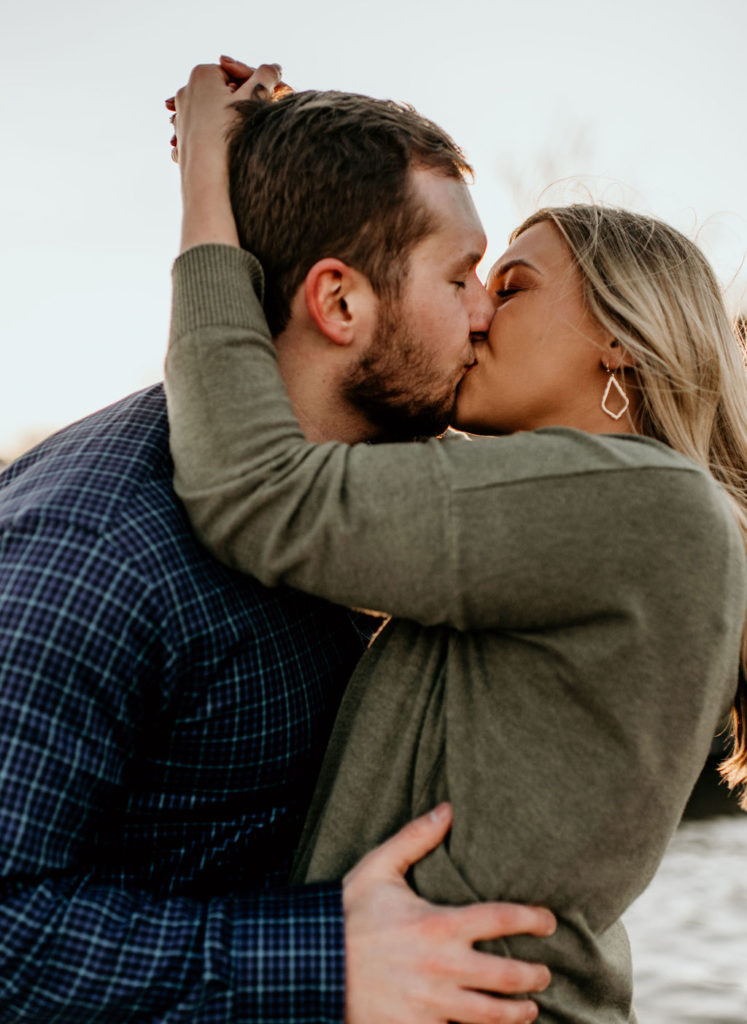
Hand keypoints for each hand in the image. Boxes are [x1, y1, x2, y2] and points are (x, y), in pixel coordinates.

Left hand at [168, 61, 283, 168]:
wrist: (208, 177)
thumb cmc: (230, 133)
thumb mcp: (254, 97)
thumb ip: (266, 76)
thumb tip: (275, 68)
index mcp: (201, 73)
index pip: (233, 73)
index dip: (251, 86)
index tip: (265, 100)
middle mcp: (186, 90)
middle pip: (222, 92)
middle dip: (240, 103)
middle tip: (254, 119)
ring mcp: (182, 115)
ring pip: (214, 112)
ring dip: (229, 121)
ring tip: (241, 137)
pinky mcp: (182, 138)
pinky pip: (205, 132)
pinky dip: (217, 136)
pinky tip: (227, 148)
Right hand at [343, 803, 554, 1023]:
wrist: (312, 963)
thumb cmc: (348, 913)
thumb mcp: (379, 868)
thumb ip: (415, 838)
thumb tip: (448, 809)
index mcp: (439, 924)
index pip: (502, 919)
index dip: (533, 920)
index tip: (549, 922)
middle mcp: (442, 967)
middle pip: (507, 976)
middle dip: (533, 977)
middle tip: (544, 975)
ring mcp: (430, 1004)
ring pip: (489, 1016)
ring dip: (516, 1014)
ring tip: (528, 1011)